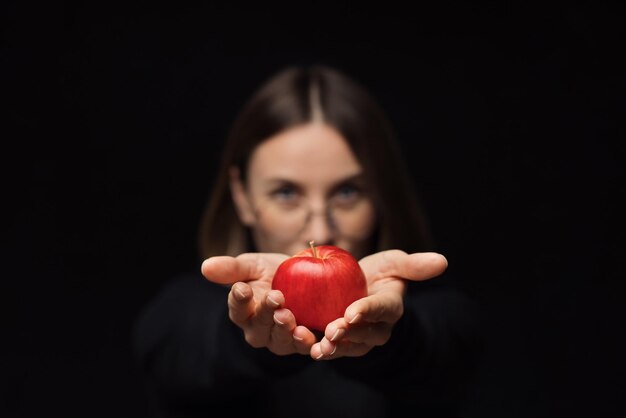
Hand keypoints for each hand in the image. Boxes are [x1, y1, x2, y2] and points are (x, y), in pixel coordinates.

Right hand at [201, 253, 317, 354]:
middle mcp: (259, 331)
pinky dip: (308, 344)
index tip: (243, 288)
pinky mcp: (303, 343)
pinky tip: (312, 336)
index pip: (237, 309)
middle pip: (259, 327)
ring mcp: (281, 340)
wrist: (307, 279)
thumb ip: (232, 268)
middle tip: (275, 297)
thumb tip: (205, 266)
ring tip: (289, 317)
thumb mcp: (253, 265)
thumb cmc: (273, 273)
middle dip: (266, 313)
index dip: (239, 300)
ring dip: (285, 331)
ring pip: (280, 341)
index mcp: (243, 312)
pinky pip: (305, 347)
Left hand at [310, 250, 447, 359]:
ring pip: (348, 347)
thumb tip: (443, 261)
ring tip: (319, 348)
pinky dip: (319, 349)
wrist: (358, 287)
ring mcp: (360, 339)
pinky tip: (307, 348)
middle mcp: (378, 328)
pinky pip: (333, 349)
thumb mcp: (394, 262)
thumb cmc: (380, 272)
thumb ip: (413, 264)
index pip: (381, 309)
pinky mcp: (342, 344)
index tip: (352, 312)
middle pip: (364, 334)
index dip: (368, 311)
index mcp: (391, 307)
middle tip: (332, 331)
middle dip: (348, 333)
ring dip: (334, 349)